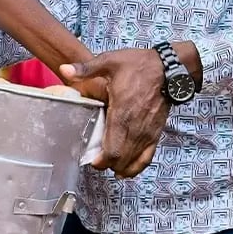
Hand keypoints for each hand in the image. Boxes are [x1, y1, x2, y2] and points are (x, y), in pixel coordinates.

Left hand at [60, 48, 169, 178]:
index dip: (100, 160)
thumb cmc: (139, 65)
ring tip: (107, 164)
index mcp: (122, 113)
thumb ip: (86, 68)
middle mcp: (135, 128)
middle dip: (106, 164)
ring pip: (132, 161)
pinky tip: (125, 171)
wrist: (168, 69)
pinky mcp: (155, 133)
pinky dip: (136, 167)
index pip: (111, 150)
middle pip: (120, 159)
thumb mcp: (110, 61)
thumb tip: (64, 70)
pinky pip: (147, 157)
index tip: (90, 159)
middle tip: (94, 160)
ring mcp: (147, 132)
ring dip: (118, 166)